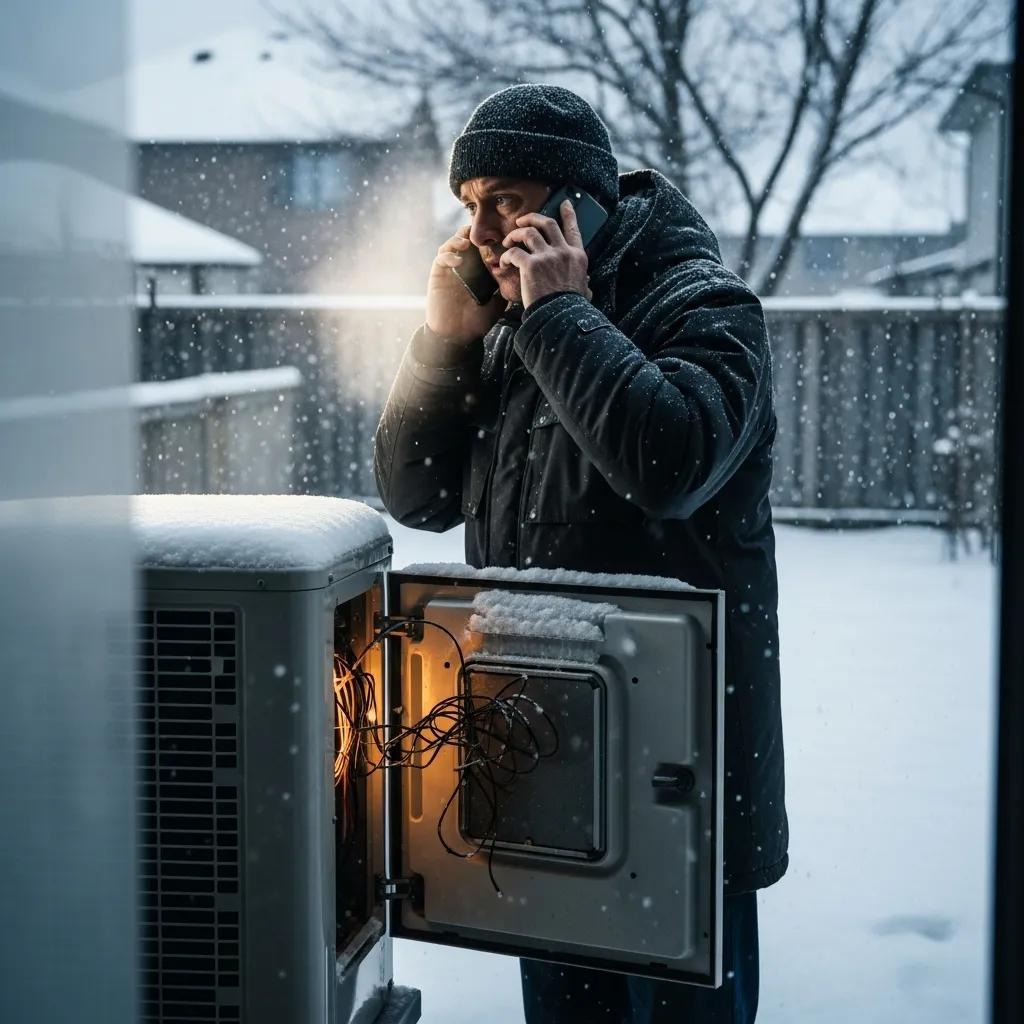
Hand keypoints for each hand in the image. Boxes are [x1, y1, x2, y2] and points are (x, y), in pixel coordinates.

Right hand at [427, 225, 505, 343]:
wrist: (458, 336)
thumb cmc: (477, 322)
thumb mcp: (497, 303)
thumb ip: (505, 288)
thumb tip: (519, 275)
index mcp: (478, 271)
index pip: (483, 248)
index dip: (489, 239)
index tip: (499, 237)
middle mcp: (464, 267)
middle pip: (467, 239)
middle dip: (473, 234)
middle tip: (481, 235)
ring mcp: (450, 269)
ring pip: (452, 244)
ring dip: (458, 239)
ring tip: (467, 244)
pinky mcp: (438, 275)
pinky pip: (440, 258)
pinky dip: (448, 255)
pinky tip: (458, 261)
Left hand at [499, 200, 591, 308]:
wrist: (560, 317)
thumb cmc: (569, 306)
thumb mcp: (582, 287)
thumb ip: (582, 278)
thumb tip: (586, 280)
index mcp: (577, 256)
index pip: (573, 229)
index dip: (569, 214)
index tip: (564, 203)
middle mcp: (563, 252)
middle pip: (547, 223)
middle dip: (532, 218)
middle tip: (521, 221)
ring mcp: (547, 257)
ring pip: (528, 232)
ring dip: (515, 234)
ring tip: (508, 242)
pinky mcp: (531, 265)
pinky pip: (514, 253)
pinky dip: (507, 256)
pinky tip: (505, 263)